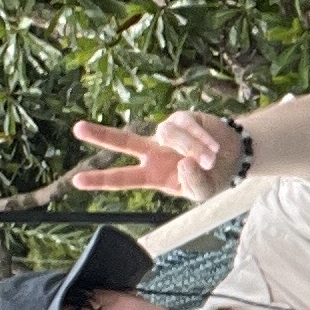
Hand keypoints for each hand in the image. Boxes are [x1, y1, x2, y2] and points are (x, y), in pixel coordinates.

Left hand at [69, 110, 240, 199]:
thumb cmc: (212, 178)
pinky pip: (185, 125)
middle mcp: (153, 152)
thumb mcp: (204, 192)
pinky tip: (212, 146)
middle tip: (76, 129)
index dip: (100, 180)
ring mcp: (165, 134)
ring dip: (192, 147)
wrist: (232, 157)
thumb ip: (194, 183)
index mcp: (152, 175)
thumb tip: (183, 163)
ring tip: (210, 160)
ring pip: (168, 134)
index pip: (122, 178)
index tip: (76, 181)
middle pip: (122, 141)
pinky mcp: (181, 118)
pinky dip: (200, 138)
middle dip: (100, 134)